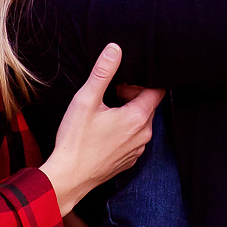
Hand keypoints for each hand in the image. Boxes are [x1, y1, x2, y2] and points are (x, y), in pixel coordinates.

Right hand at [39, 43, 162, 215]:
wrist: (69, 177)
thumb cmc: (76, 140)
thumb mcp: (86, 100)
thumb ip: (103, 72)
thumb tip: (115, 49)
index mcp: (138, 117)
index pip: (157, 90)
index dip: (142, 81)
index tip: (121, 82)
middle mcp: (144, 134)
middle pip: (149, 105)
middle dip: (132, 94)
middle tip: (109, 93)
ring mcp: (138, 149)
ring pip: (141, 121)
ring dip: (128, 112)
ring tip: (104, 112)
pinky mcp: (129, 160)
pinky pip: (134, 137)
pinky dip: (124, 129)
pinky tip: (103, 131)